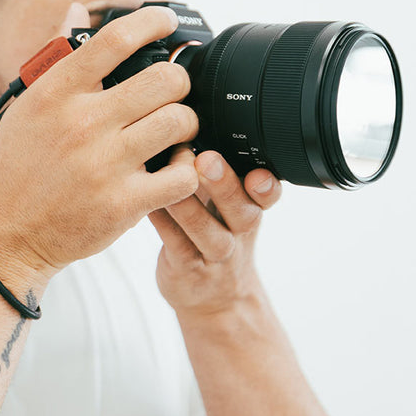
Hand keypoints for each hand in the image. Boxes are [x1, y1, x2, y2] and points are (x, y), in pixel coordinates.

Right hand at [0, 5, 199, 287]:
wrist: (0, 233)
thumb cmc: (14, 166)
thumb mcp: (26, 104)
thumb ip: (57, 55)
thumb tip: (77, 9)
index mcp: (56, 92)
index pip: (116, 39)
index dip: (152, 21)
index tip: (165, 21)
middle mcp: (82, 122)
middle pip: (165, 79)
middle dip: (178, 81)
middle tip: (172, 91)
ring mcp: (104, 164)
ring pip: (179, 122)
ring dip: (185, 123)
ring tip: (174, 129)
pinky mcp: (123, 204)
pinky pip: (183, 174)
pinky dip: (187, 167)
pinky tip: (174, 166)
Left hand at [149, 146, 281, 318]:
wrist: (213, 299)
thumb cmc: (211, 231)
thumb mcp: (225, 202)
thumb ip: (217, 166)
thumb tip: (186, 115)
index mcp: (249, 207)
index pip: (268, 194)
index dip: (266, 185)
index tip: (258, 173)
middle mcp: (238, 231)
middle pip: (242, 211)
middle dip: (225, 185)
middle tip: (207, 160)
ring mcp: (215, 256)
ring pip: (209, 233)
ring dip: (189, 206)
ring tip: (170, 179)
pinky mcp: (188, 271)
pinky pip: (177, 246)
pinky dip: (163, 223)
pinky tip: (148, 203)